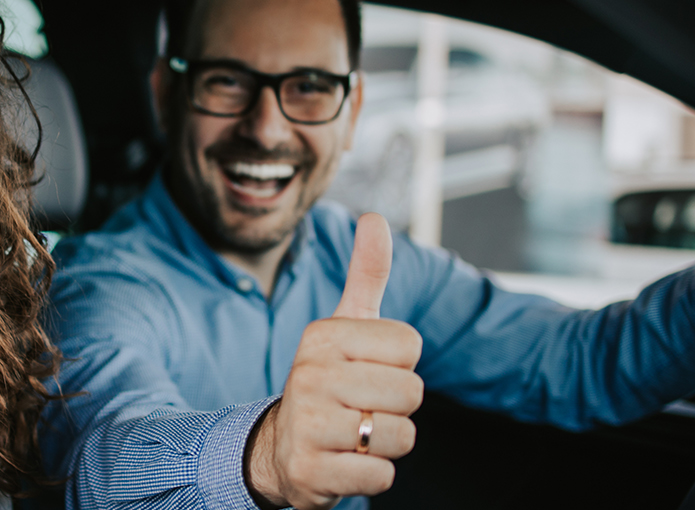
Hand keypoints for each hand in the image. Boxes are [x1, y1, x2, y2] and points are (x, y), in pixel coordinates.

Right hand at [246, 214, 424, 509]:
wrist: (282, 447)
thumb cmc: (329, 380)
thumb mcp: (345, 326)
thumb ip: (366, 275)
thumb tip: (374, 218)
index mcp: (324, 335)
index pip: (411, 346)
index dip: (399, 364)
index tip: (367, 370)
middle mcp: (310, 375)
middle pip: (412, 393)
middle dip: (396, 408)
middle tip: (363, 407)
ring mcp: (308, 425)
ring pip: (401, 436)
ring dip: (386, 443)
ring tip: (355, 434)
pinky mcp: (311, 472)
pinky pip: (381, 476)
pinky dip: (372, 475)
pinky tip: (345, 461)